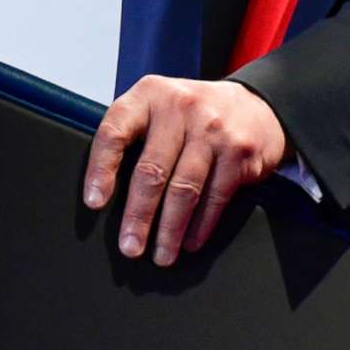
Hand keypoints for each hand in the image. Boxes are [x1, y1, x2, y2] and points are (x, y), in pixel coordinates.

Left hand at [82, 75, 286, 266]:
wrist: (255, 104)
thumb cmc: (191, 116)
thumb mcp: (158, 108)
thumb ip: (133, 135)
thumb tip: (104, 191)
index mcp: (148, 95)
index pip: (114, 131)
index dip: (101, 169)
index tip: (94, 203)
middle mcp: (179, 107)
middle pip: (151, 170)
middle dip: (138, 215)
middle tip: (130, 247)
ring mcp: (212, 129)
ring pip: (184, 189)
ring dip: (170, 229)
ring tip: (161, 255)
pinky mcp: (238, 151)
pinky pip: (215, 196)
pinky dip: (201, 225)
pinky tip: (190, 242)